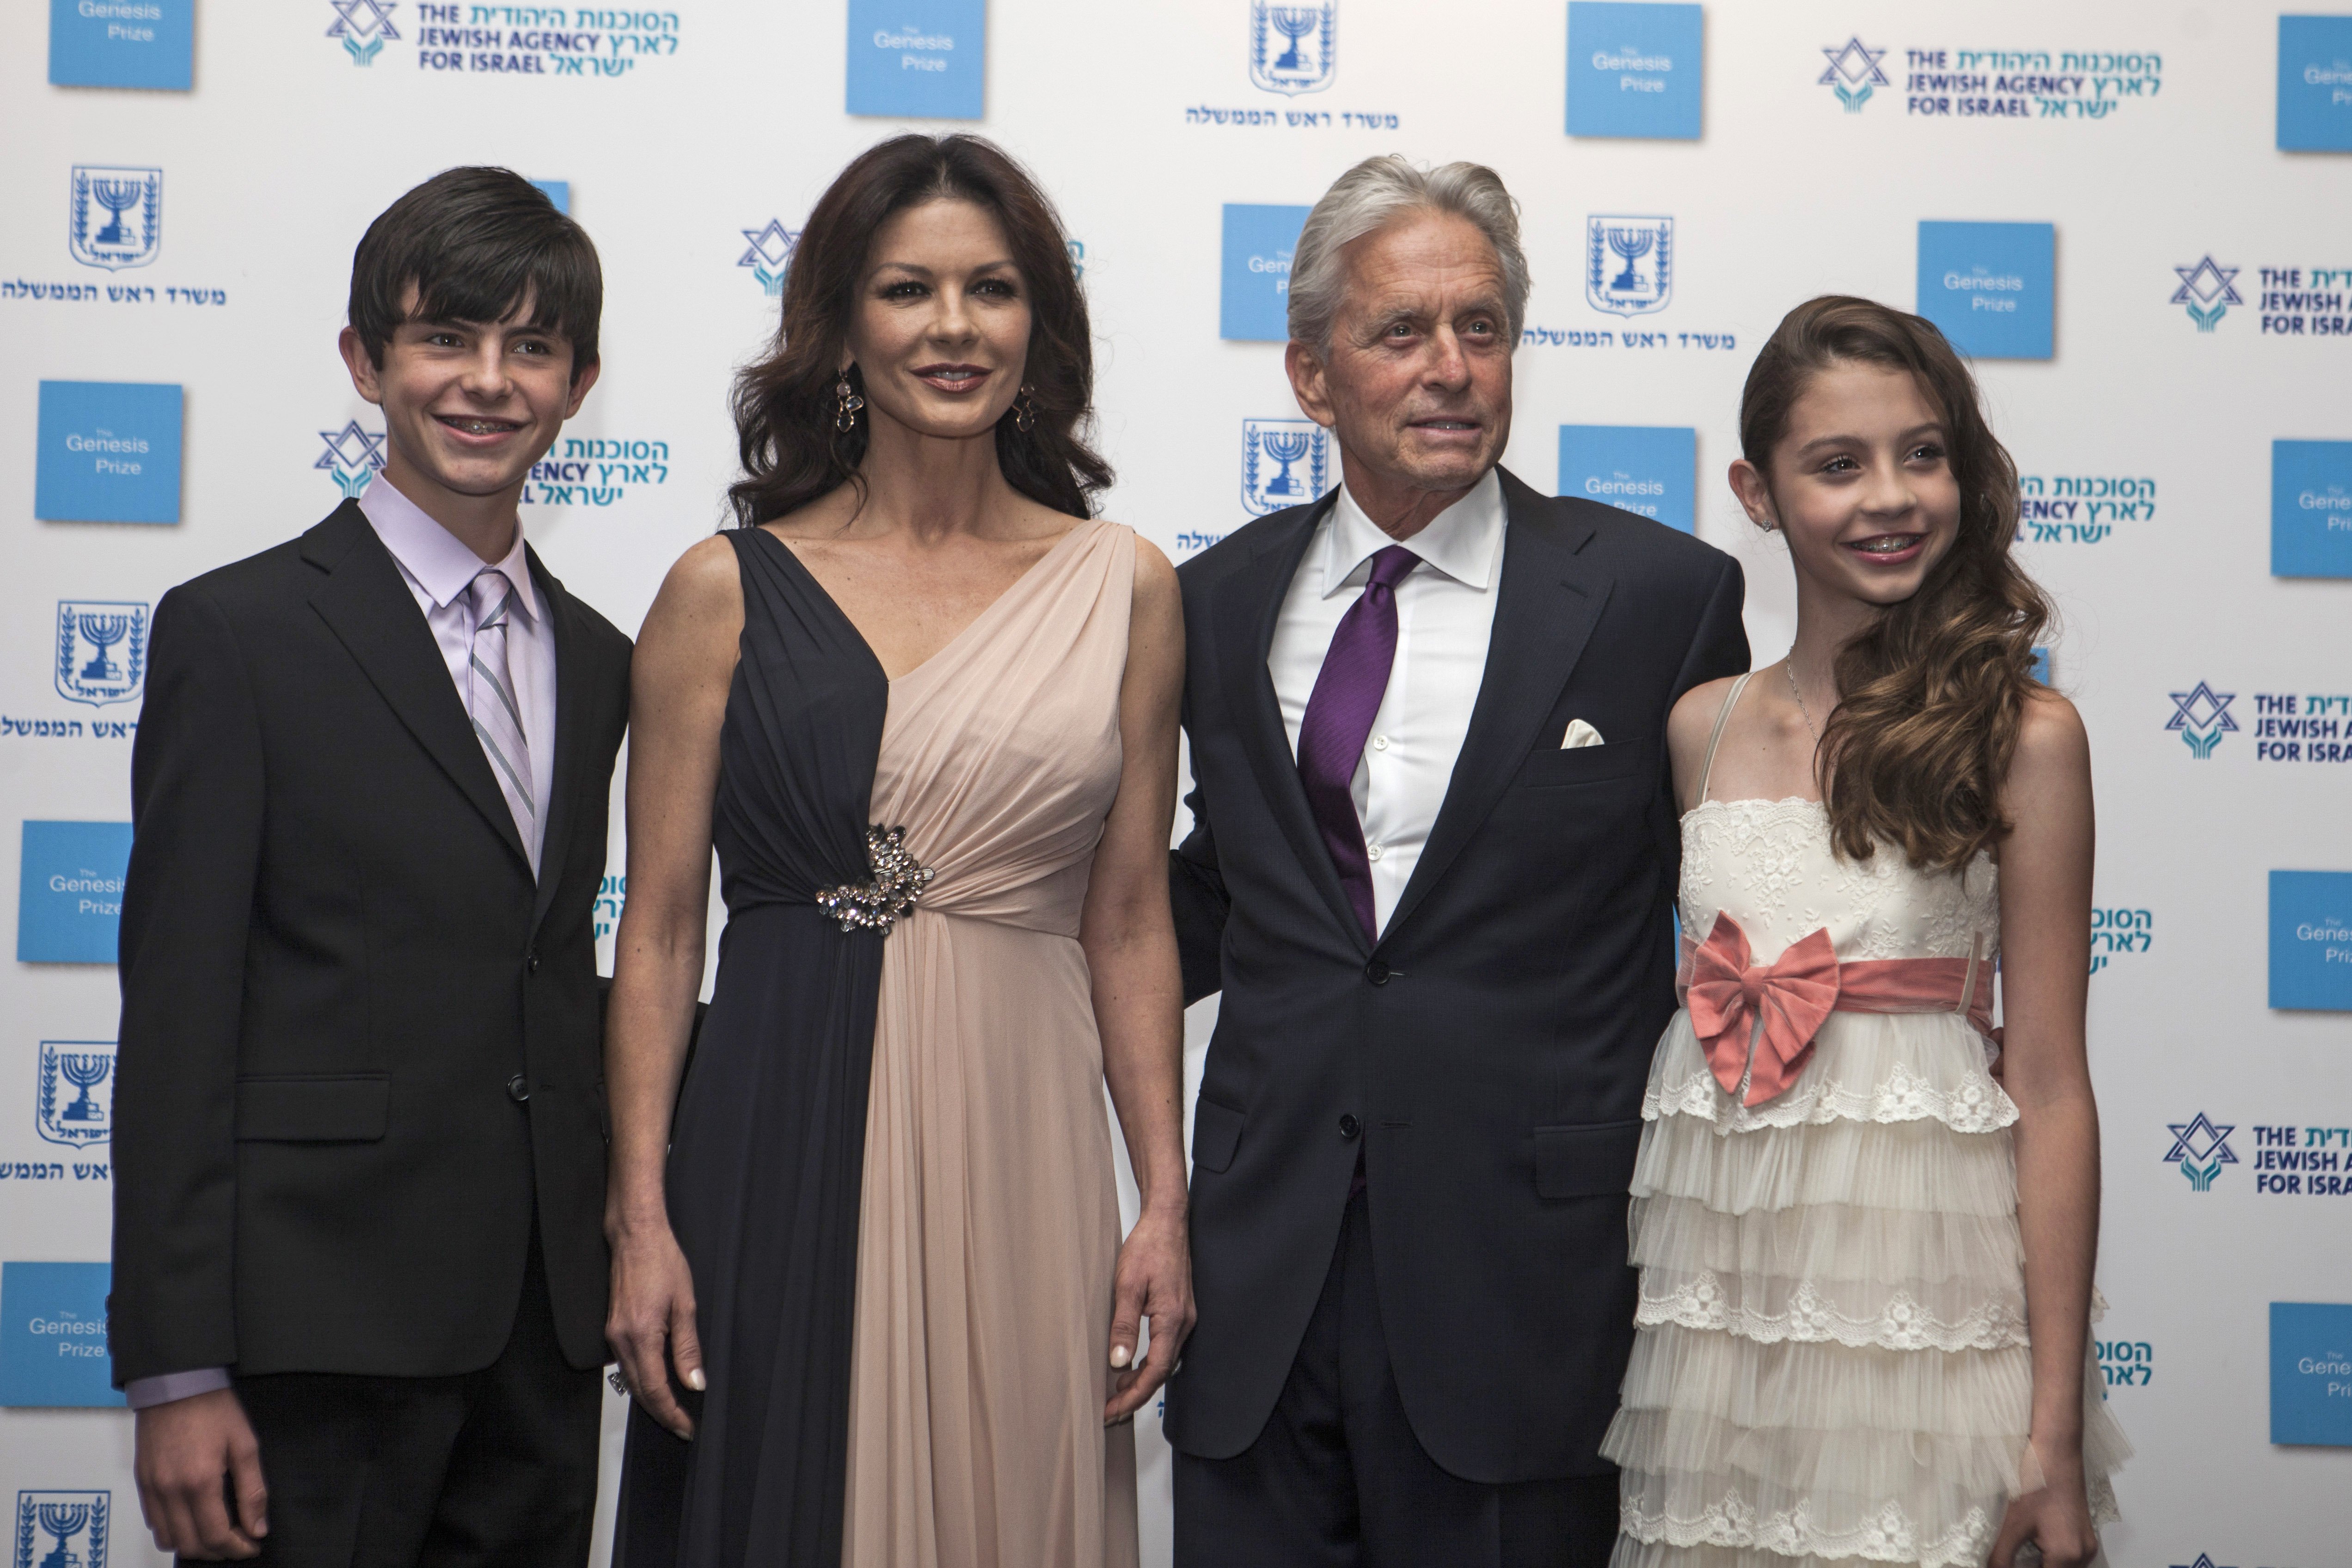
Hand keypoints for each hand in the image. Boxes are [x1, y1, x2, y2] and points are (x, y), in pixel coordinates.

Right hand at [134, 1387, 266, 1559]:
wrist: (176, 1383)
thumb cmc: (213, 1408)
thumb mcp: (245, 1445)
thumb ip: (252, 1491)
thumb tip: (258, 1527)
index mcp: (200, 1483)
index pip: (216, 1537)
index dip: (238, 1548)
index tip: (253, 1546)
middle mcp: (170, 1491)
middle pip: (190, 1545)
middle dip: (217, 1552)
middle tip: (238, 1542)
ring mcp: (151, 1488)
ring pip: (167, 1538)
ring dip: (193, 1545)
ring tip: (216, 1534)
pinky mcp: (141, 1481)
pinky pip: (153, 1521)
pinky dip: (173, 1530)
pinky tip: (192, 1519)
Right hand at [607, 1219, 704, 1437]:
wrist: (636, 1237)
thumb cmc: (662, 1262)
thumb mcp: (685, 1305)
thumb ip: (688, 1349)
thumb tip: (694, 1383)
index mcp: (641, 1335)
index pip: (655, 1389)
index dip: (671, 1413)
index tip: (687, 1427)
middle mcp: (621, 1340)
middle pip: (639, 1391)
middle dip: (661, 1413)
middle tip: (683, 1427)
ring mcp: (613, 1335)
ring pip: (630, 1381)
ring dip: (651, 1400)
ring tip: (674, 1412)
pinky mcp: (612, 1329)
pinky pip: (626, 1365)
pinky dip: (642, 1381)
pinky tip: (657, 1384)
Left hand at [1105, 1206, 1193, 1423]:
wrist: (1167, 1221)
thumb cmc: (1148, 1247)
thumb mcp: (1128, 1286)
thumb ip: (1124, 1325)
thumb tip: (1118, 1362)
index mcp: (1171, 1320)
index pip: (1154, 1372)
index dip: (1133, 1396)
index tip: (1112, 1410)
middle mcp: (1183, 1323)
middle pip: (1161, 1372)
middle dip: (1136, 1394)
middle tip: (1110, 1410)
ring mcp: (1184, 1318)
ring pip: (1164, 1361)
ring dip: (1142, 1379)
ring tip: (1117, 1392)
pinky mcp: (1179, 1311)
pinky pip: (1165, 1347)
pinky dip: (1148, 1362)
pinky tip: (1132, 1364)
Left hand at [1991, 1458, 2098, 1567]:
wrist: (2056, 1454)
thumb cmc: (2036, 1483)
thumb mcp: (2012, 1524)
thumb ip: (2002, 1557)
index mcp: (2067, 1556)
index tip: (2005, 1564)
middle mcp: (2083, 1555)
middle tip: (2009, 1559)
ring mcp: (2087, 1546)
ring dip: (2041, 1565)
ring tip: (2019, 1553)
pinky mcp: (2085, 1535)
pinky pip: (2068, 1558)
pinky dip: (2051, 1558)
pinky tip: (2031, 1546)